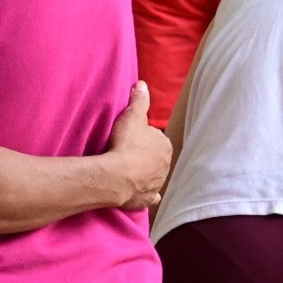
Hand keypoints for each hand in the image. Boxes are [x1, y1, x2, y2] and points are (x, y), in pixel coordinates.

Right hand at [102, 82, 171, 209]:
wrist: (116, 176)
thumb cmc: (125, 144)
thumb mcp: (132, 115)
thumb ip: (139, 100)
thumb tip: (142, 84)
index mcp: (165, 146)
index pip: (155, 137)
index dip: (142, 136)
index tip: (129, 136)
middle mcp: (166, 166)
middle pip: (154, 157)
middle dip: (144, 154)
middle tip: (125, 150)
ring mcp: (157, 183)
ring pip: (152, 175)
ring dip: (143, 172)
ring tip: (126, 168)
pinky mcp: (147, 199)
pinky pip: (149, 195)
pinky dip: (145, 193)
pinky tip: (137, 190)